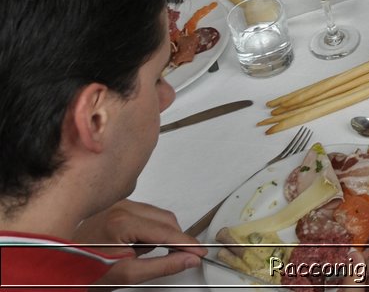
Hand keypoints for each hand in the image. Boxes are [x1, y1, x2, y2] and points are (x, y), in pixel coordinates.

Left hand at [78, 200, 202, 285]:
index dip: (186, 243)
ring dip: (160, 234)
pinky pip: (145, 213)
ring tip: (141, 254)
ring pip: (157, 215)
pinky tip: (135, 245)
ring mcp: (117, 204)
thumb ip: (162, 266)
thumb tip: (190, 259)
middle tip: (174, 259)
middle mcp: (121, 206)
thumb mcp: (126, 275)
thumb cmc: (85, 272)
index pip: (166, 231)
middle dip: (173, 239)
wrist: (54, 268)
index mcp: (122, 222)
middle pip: (165, 219)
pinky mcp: (115, 206)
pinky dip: (149, 229)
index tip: (202, 252)